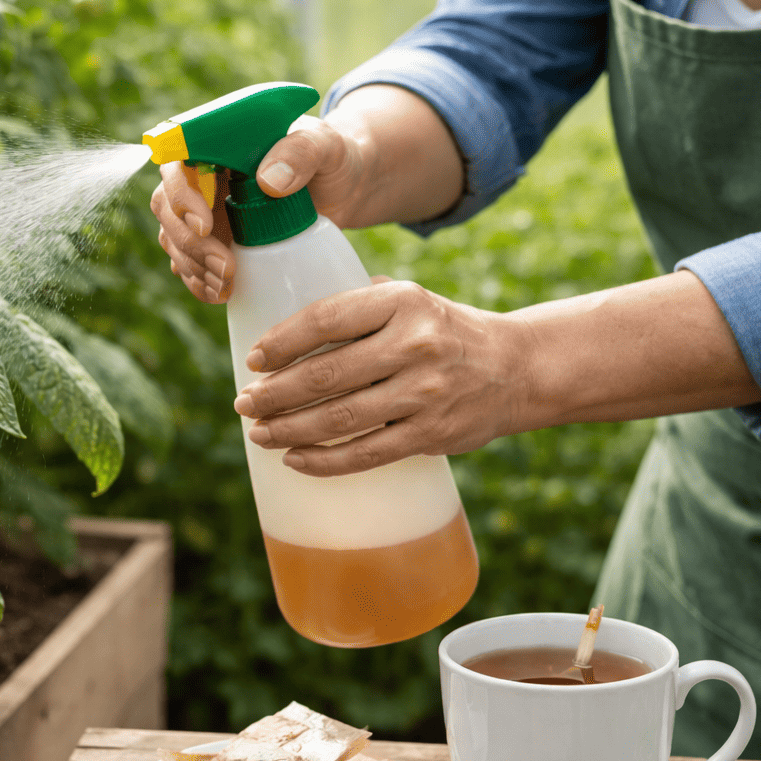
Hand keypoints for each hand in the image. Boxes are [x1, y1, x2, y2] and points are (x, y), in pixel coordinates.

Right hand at [149, 114, 371, 302]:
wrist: (345, 188)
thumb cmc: (332, 156)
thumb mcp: (325, 145)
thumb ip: (301, 152)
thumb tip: (266, 181)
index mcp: (218, 144)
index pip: (178, 164)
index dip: (181, 195)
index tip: (206, 225)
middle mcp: (203, 176)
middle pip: (167, 208)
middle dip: (188, 242)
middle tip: (225, 267)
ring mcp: (206, 210)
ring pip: (174, 239)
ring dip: (192, 266)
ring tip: (227, 284)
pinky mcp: (216, 240)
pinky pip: (190, 263)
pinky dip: (198, 281)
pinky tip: (220, 293)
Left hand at [230, 279, 533, 475]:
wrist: (516, 368)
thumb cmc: (443, 331)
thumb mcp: (409, 299)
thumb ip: (355, 305)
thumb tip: (283, 326)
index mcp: (402, 301)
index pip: (326, 319)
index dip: (282, 342)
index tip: (254, 360)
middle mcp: (415, 344)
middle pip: (325, 374)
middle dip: (274, 394)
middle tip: (244, 404)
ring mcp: (424, 392)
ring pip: (339, 417)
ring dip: (289, 429)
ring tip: (259, 433)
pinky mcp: (430, 433)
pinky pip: (365, 453)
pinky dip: (323, 460)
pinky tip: (295, 459)